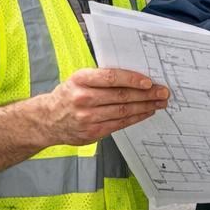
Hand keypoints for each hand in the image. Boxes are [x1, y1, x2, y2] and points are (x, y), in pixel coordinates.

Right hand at [34, 67, 169, 146]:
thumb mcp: (79, 79)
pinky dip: (135, 117)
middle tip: (162, 92)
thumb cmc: (68, 95)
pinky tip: (146, 112)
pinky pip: (119, 124)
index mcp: (81, 80)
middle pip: (121, 96)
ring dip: (145, 106)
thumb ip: (102, 77)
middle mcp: (83, 98)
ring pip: (122, 111)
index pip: (111, 78)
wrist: (47, 120)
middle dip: (146, 94)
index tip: (148, 81)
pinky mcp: (92, 132)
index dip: (132, 79)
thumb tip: (134, 76)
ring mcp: (87, 117)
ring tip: (159, 102)